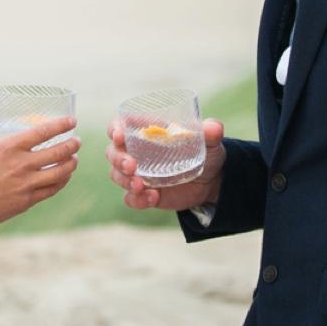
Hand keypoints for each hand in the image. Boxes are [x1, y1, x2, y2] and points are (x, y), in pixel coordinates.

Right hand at [0, 117, 79, 228]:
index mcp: (10, 147)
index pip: (44, 131)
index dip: (62, 124)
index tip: (72, 120)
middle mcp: (22, 164)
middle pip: (59, 151)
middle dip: (72, 144)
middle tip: (77, 141)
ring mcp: (27, 183)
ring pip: (61, 172)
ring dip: (72, 163)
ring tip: (74, 158)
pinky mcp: (28, 200)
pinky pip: (53, 189)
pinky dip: (63, 181)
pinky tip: (65, 176)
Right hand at [107, 117, 224, 211]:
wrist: (211, 182)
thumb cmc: (205, 152)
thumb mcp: (210, 141)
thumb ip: (211, 132)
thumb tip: (213, 128)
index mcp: (146, 132)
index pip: (120, 125)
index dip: (115, 129)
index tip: (119, 135)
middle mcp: (136, 152)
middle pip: (112, 152)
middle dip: (118, 159)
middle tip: (131, 166)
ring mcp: (138, 174)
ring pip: (116, 175)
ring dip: (125, 181)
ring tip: (141, 186)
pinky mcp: (143, 193)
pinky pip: (130, 198)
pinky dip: (137, 199)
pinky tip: (153, 198)